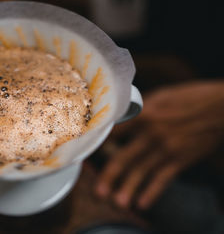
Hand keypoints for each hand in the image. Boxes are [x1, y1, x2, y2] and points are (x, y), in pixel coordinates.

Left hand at [94, 80, 223, 209]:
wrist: (220, 107)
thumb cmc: (189, 97)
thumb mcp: (160, 96)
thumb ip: (139, 109)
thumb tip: (120, 117)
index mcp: (144, 116)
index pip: (114, 133)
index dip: (100, 144)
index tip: (89, 154)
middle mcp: (152, 134)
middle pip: (124, 158)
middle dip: (110, 176)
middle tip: (98, 191)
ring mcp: (167, 148)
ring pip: (142, 172)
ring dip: (128, 189)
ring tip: (117, 204)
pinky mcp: (181, 159)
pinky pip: (163, 179)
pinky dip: (153, 192)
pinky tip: (142, 203)